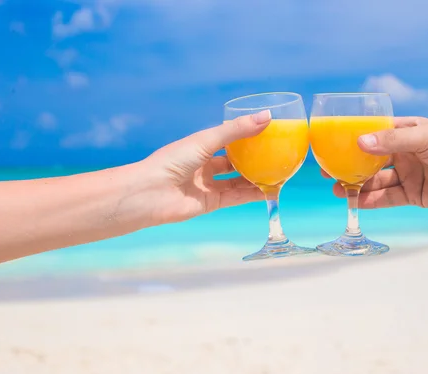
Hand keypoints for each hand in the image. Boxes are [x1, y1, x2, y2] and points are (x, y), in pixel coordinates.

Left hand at [140, 110, 271, 223]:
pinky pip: (235, 197)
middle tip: (276, 155)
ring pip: (237, 181)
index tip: (267, 132)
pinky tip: (268, 190)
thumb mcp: (206, 140)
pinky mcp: (210, 203)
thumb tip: (266, 117)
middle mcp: (204, 165)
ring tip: (278, 173)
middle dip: (253, 159)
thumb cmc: (172, 161)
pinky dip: (251, 194)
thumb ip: (237, 131)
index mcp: (199, 147)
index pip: (227, 139)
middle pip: (234, 161)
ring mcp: (207, 185)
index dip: (246, 136)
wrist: (150, 193)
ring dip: (255, 178)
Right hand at [326, 116, 427, 212]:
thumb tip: (359, 143)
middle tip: (328, 170)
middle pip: (370, 158)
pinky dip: (371, 200)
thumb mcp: (426, 139)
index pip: (375, 132)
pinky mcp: (413, 195)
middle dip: (349, 165)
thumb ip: (392, 142)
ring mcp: (409, 174)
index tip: (332, 143)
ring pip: (376, 179)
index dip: (353, 138)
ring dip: (357, 185)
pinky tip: (356, 202)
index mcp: (408, 132)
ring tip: (338, 189)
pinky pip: (387, 197)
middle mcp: (405, 152)